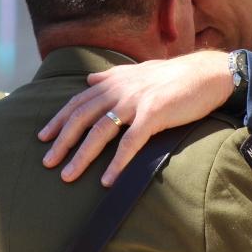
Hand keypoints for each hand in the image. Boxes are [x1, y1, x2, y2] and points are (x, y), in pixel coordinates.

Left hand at [37, 50, 233, 185]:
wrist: (208, 74)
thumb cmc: (175, 76)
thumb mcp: (139, 71)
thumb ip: (112, 75)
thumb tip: (89, 79)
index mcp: (115, 81)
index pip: (78, 101)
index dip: (59, 119)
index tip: (43, 137)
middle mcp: (120, 90)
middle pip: (82, 117)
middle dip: (62, 141)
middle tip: (47, 162)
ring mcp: (136, 102)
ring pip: (100, 132)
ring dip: (81, 156)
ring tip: (68, 176)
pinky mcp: (154, 115)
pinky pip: (130, 143)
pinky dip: (116, 163)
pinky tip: (107, 180)